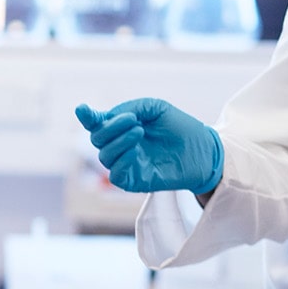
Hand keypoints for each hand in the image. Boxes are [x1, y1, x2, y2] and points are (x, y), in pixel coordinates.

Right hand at [75, 97, 223, 194]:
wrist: (204, 150)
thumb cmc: (182, 128)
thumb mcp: (157, 109)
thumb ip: (133, 108)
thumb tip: (109, 116)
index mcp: (123, 128)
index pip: (98, 124)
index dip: (88, 117)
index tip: (82, 109)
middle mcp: (121, 146)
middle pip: (97, 139)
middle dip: (110, 127)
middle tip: (133, 120)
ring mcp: (127, 164)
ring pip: (104, 155)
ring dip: (118, 141)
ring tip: (139, 131)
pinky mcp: (134, 180)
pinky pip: (115, 174)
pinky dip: (121, 160)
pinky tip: (134, 151)